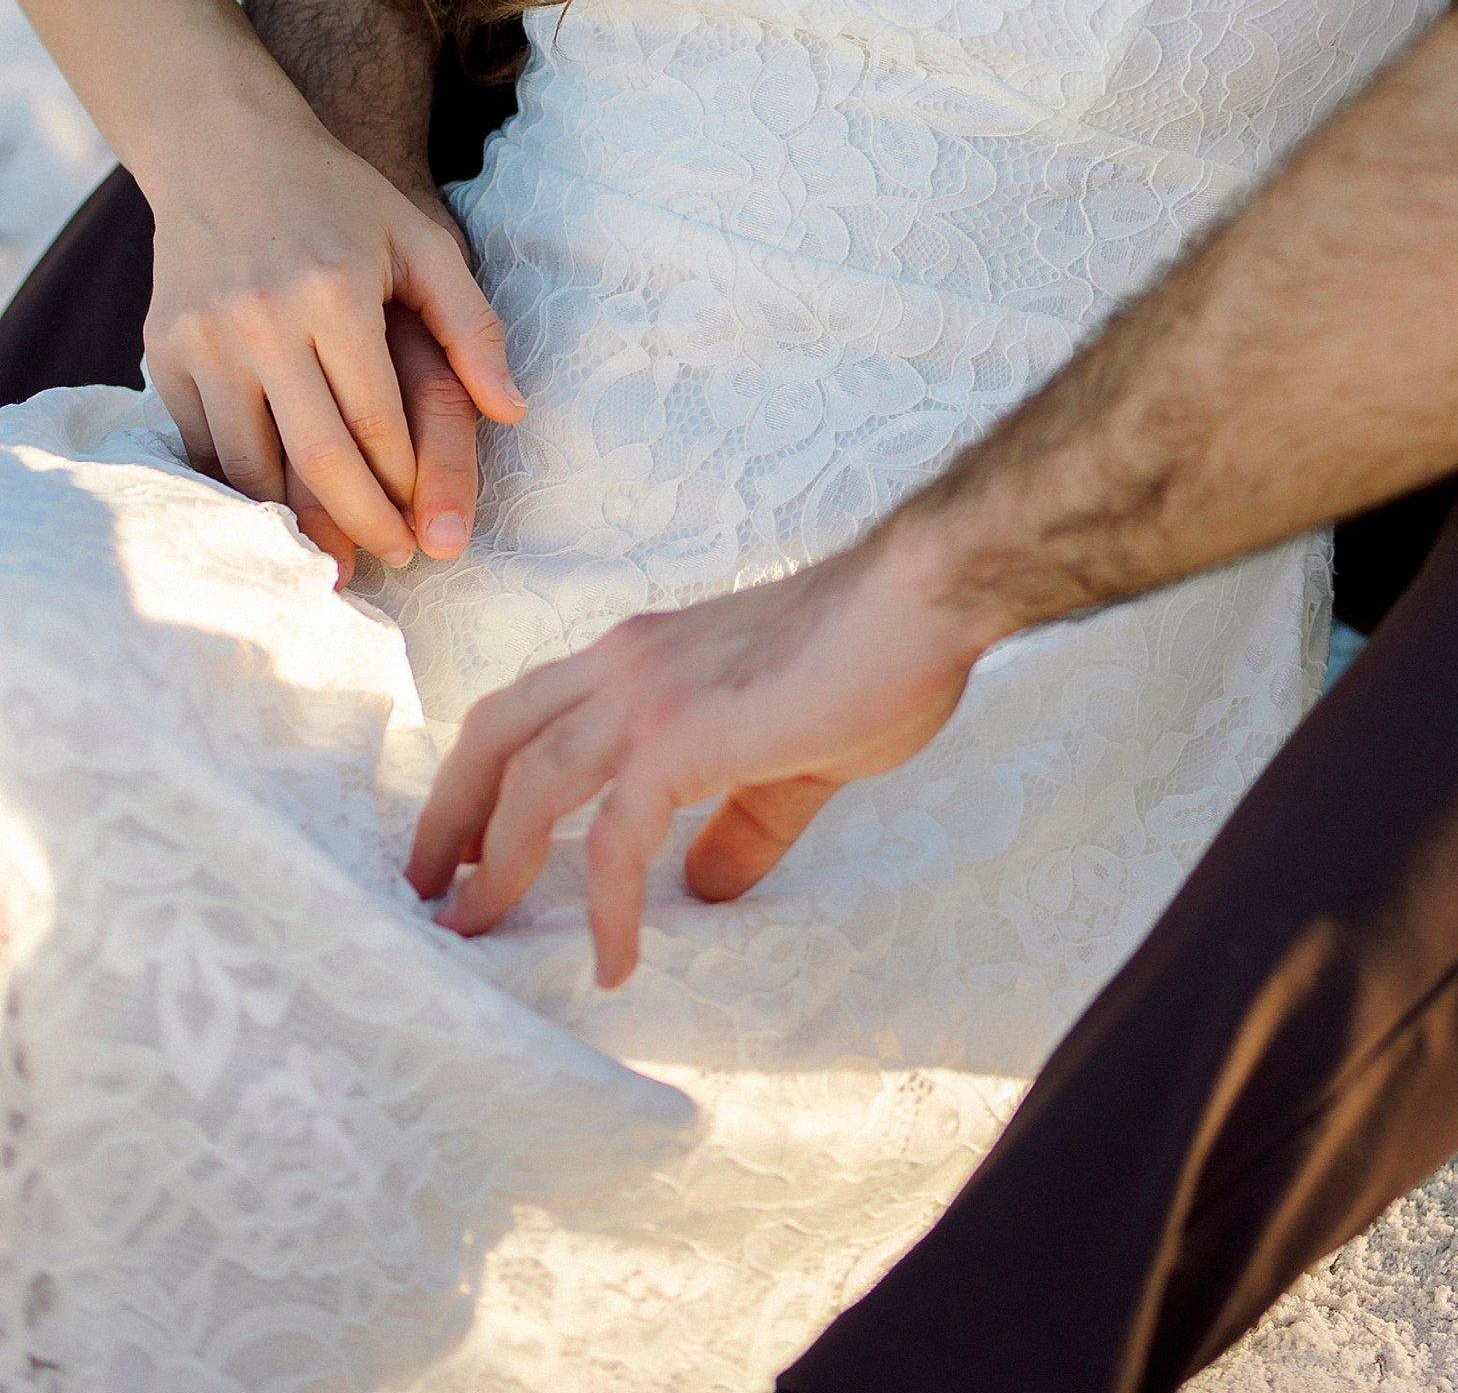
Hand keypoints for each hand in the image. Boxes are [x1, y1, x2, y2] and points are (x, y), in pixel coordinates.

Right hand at [146, 116, 521, 569]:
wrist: (223, 149)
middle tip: (393, 559)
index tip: (427, 528)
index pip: (376, 421)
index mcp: (334, 291)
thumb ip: (470, 323)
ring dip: (294, 522)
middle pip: (316, 457)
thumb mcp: (420, 239)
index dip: (405, 485)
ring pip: (249, 465)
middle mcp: (262, 319)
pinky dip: (238, 487)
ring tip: (336, 555)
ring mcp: (203, 338)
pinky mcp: (162, 350)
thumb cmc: (340, 198)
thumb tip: (513, 410)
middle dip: (361, 522)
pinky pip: (200, 445)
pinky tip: (273, 511)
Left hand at [406, 525, 991, 983]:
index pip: (530, 709)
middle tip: (431, 895)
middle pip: (494, 735)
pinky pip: (615, 837)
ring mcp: (649, 694)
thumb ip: (741, 819)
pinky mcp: (683, 735)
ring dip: (492, 865)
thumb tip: (706, 890)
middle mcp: (626, 663)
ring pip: (528, 785)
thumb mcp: (793, 753)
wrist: (923, 600)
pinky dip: (603, 906)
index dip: (483, 777)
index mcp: (644, 655)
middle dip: (448, 816)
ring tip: (478, 933)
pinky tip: (616, 960)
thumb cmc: (876, 655)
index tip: (462, 846)